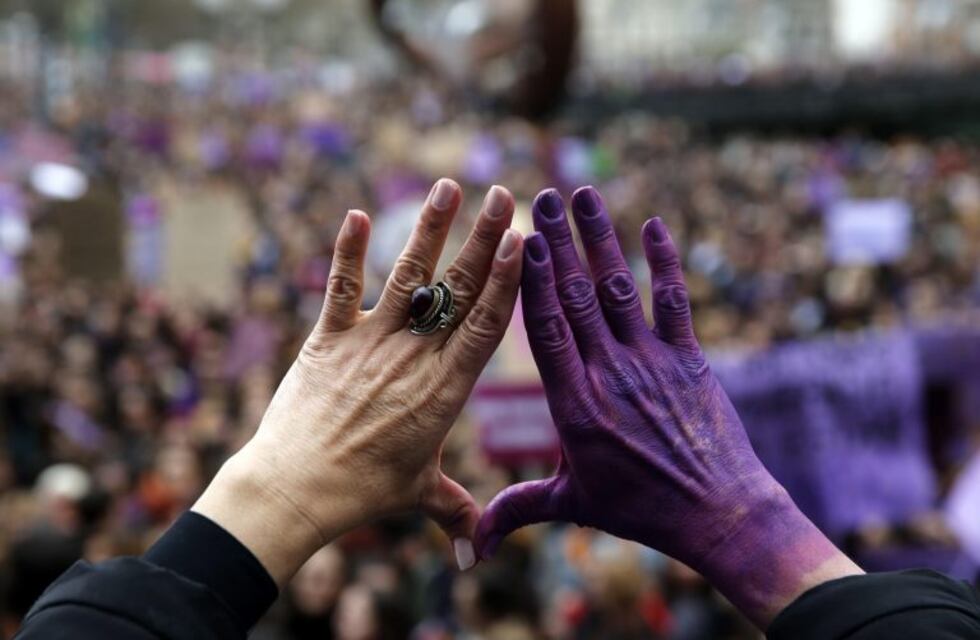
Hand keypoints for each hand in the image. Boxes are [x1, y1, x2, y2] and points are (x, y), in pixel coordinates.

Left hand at [194, 179, 522, 583]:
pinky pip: (341, 287)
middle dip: (485, 238)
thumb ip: (455, 512)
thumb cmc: (364, 492)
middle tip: (505, 194)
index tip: (525, 241)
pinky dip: (348, 251)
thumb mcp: (418, 495)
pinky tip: (357, 214)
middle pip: (459, 289)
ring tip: (449, 185)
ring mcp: (372, 343)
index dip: (509, 279)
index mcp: (447, 388)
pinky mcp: (329, 338)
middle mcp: (416, 356)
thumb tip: (475, 558)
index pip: (487, 323)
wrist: (296, 488)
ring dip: (430, 228)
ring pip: (410, 276)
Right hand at [475, 187, 860, 627]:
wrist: (718, 514)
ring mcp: (651, 362)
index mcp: (573, 404)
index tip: (522, 238)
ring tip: (583, 195)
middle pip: (576, 296)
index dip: (533, 279)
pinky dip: (665, 263)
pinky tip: (654, 226)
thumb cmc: (640, 510)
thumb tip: (470, 546)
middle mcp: (609, 373)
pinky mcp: (688, 360)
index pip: (546, 329)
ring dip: (601, 239)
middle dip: (559, 243)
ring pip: (619, 289)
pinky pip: (674, 302)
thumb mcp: (572, 504)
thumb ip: (517, 509)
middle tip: (541, 196)